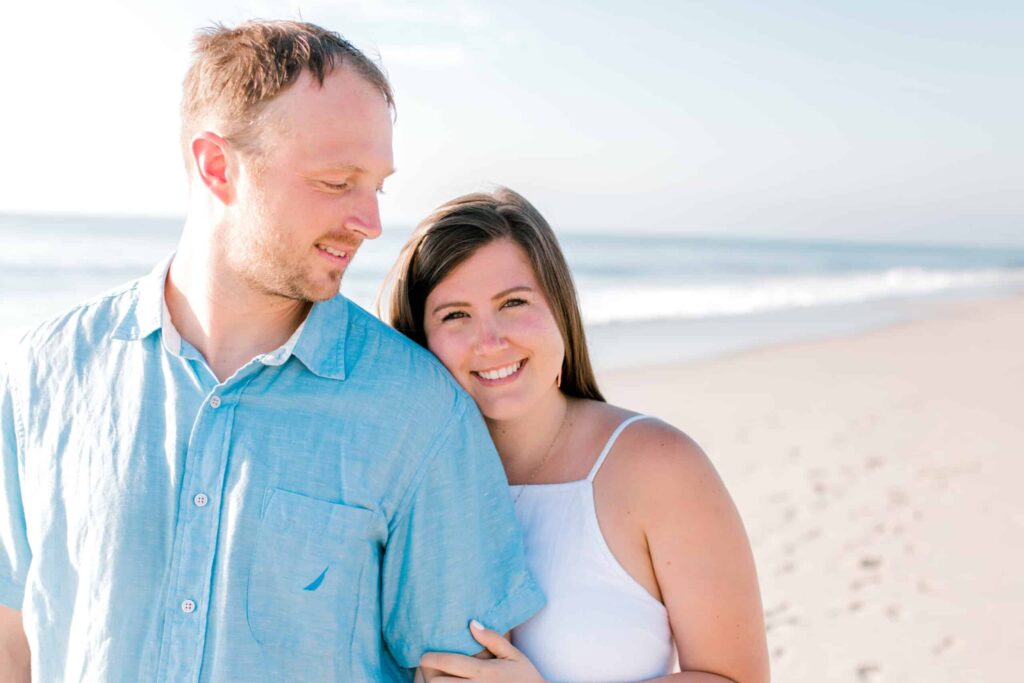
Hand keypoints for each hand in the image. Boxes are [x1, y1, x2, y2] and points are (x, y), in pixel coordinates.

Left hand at [419, 620, 545, 681]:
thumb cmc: (525, 677)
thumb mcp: (514, 655)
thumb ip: (492, 639)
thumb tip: (472, 623)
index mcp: (484, 671)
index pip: (448, 662)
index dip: (430, 657)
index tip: (425, 655)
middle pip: (436, 682)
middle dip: (428, 675)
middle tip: (429, 669)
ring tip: (436, 678)